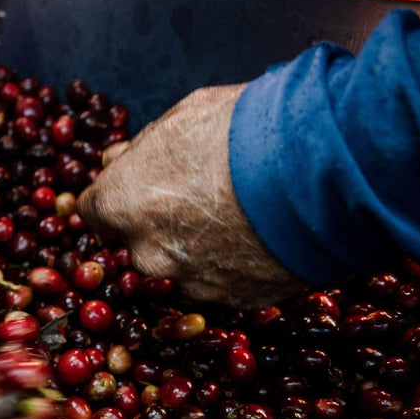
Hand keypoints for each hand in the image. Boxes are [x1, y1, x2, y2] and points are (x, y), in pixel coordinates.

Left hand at [77, 84, 306, 308]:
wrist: (325, 169)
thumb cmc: (248, 130)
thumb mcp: (183, 118)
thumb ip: (142, 148)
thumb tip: (118, 160)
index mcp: (121, 204)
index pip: (94, 210)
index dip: (117, 196)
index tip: (136, 188)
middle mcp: (147, 253)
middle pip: (139, 241)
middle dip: (160, 222)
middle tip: (202, 196)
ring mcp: (191, 283)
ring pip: (182, 267)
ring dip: (200, 248)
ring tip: (243, 215)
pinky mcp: (236, 301)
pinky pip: (225, 282)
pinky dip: (238, 265)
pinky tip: (265, 237)